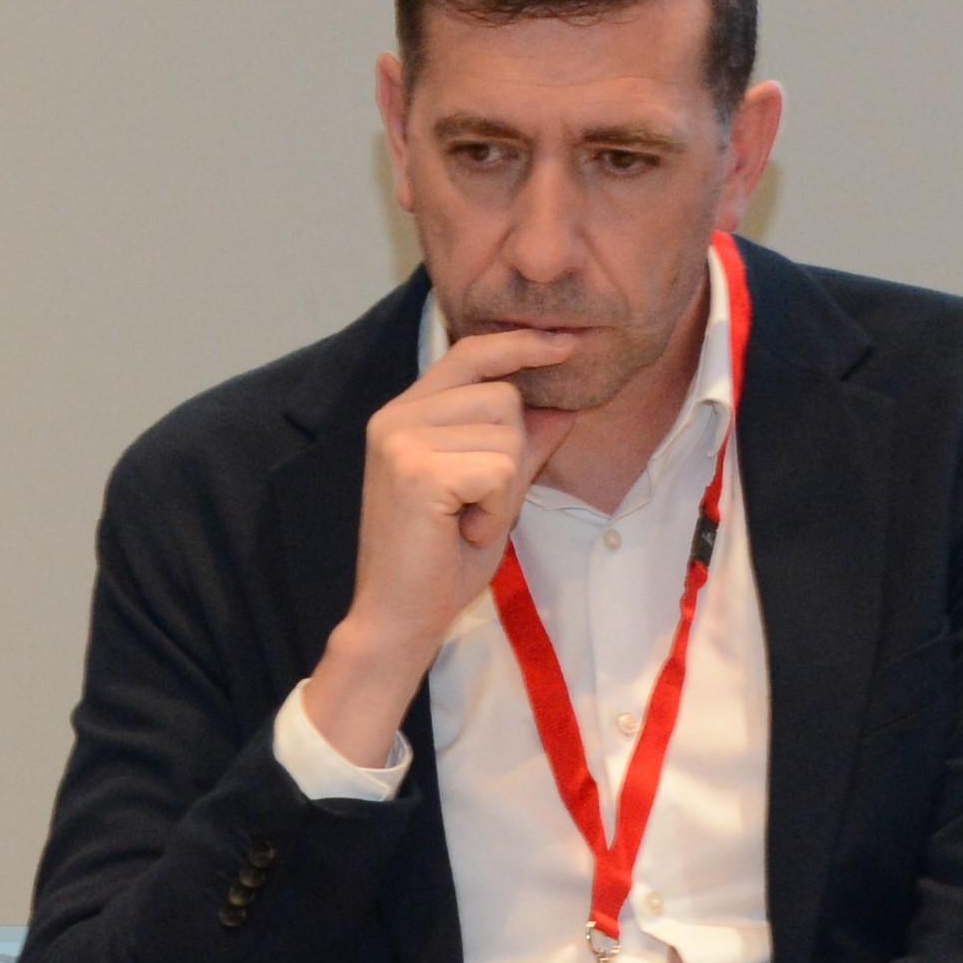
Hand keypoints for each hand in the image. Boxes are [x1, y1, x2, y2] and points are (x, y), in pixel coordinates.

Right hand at [294, 329, 579, 764]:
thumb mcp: (492, 491)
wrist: (398, 617)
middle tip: (476, 504)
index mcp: (404, 414)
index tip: (566, 344)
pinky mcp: (418, 471)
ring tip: (467, 519)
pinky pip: (500, 469)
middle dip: (512, 454)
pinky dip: (496, 508)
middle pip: (504, 397)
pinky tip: (464, 530)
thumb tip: (565, 404)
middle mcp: (396, 417)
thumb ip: (520, 443)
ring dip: (505, 487)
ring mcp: (402, 440)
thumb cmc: (440, 560)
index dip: (521, 346)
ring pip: (507, 433)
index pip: (470, 354)